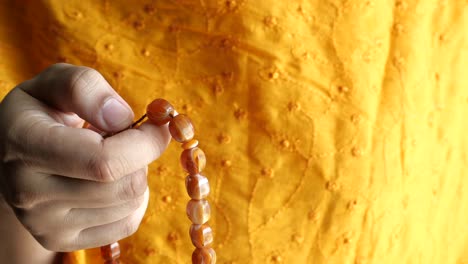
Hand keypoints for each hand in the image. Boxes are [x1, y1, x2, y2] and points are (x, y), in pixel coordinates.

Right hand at [0, 63, 170, 251]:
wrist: (13, 154)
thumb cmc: (43, 112)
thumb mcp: (55, 83)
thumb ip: (85, 88)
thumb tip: (122, 119)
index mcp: (25, 143)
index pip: (104, 160)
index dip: (145, 143)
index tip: (158, 125)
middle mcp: (28, 191)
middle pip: (125, 186)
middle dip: (142, 157)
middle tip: (128, 138)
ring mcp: (44, 223)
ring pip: (130, 204)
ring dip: (136, 175)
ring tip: (111, 158)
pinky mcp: (61, 241)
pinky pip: (127, 224)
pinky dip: (133, 200)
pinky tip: (112, 181)